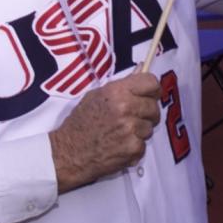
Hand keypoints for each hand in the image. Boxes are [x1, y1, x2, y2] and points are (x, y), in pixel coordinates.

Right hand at [49, 72, 160, 192]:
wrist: (69, 153)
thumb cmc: (80, 123)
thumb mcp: (96, 96)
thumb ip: (122, 85)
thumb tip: (141, 70)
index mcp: (117, 92)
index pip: (151, 82)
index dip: (152, 89)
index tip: (150, 95)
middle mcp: (125, 108)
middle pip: (153, 107)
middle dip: (146, 113)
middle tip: (132, 118)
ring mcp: (130, 129)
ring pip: (150, 127)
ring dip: (140, 131)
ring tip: (121, 133)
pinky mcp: (133, 148)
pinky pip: (144, 145)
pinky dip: (134, 148)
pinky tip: (119, 146)